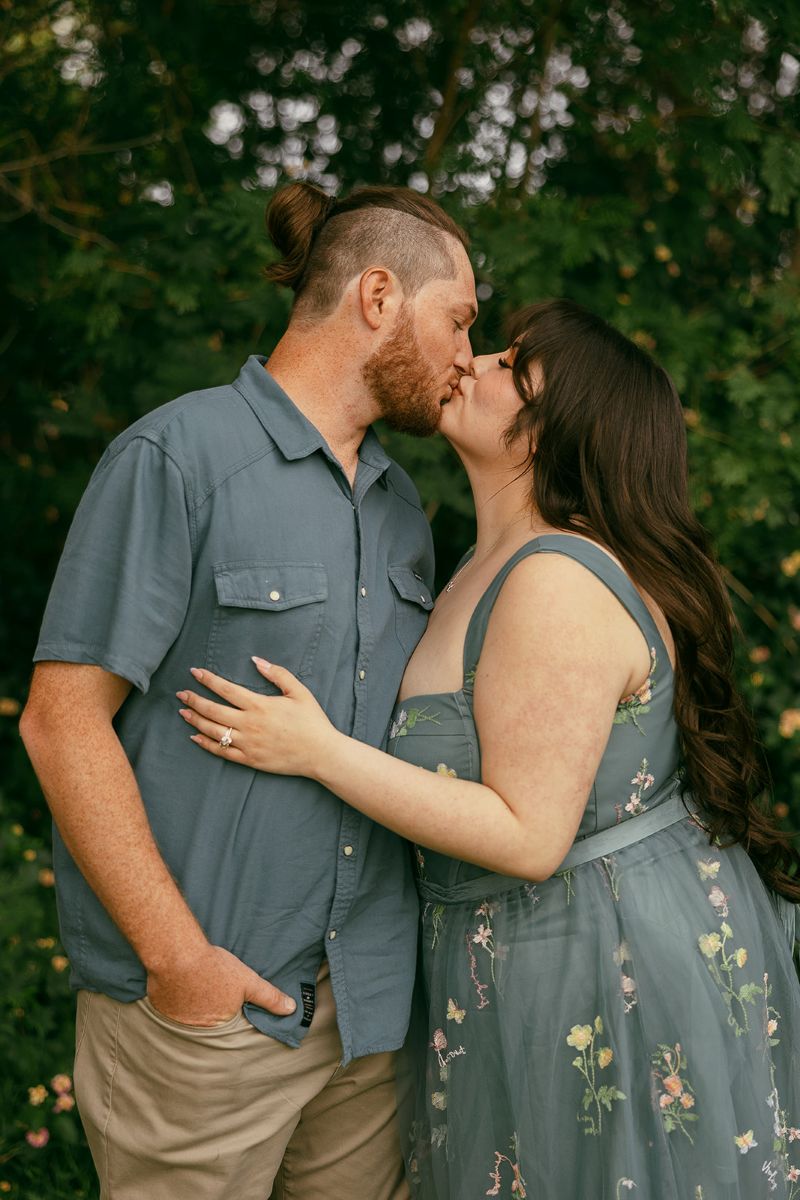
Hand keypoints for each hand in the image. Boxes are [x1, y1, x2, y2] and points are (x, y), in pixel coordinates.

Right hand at [147, 942, 295, 1026]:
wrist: (177, 955)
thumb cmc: (214, 968)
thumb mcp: (248, 980)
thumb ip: (269, 997)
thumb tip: (291, 1009)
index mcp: (219, 1025)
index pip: (228, 1029)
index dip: (229, 1016)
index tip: (227, 1005)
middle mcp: (197, 1029)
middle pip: (207, 1025)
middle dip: (210, 1014)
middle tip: (210, 995)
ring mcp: (176, 1021)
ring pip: (187, 1019)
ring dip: (191, 1009)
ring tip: (196, 991)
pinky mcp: (160, 1009)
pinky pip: (170, 1010)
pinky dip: (174, 1002)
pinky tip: (179, 988)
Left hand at [176, 658, 337, 778]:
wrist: (320, 753)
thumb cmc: (312, 721)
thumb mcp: (299, 692)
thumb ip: (277, 674)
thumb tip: (256, 660)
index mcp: (260, 705)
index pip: (226, 689)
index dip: (208, 679)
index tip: (194, 671)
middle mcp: (250, 724)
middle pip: (213, 710)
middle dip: (194, 700)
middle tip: (181, 693)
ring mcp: (248, 744)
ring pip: (213, 731)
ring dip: (196, 720)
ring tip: (183, 712)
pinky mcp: (250, 760)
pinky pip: (222, 752)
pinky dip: (206, 744)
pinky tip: (195, 737)